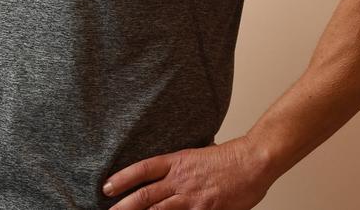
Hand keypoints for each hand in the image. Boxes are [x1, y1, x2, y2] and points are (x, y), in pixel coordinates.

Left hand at [102, 137, 270, 209]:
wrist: (252, 161)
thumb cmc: (229, 158)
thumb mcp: (198, 155)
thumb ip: (182, 166)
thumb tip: (168, 173)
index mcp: (178, 161)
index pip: (144, 169)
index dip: (123, 178)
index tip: (107, 187)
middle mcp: (181, 180)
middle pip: (146, 195)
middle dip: (124, 206)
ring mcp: (193, 199)